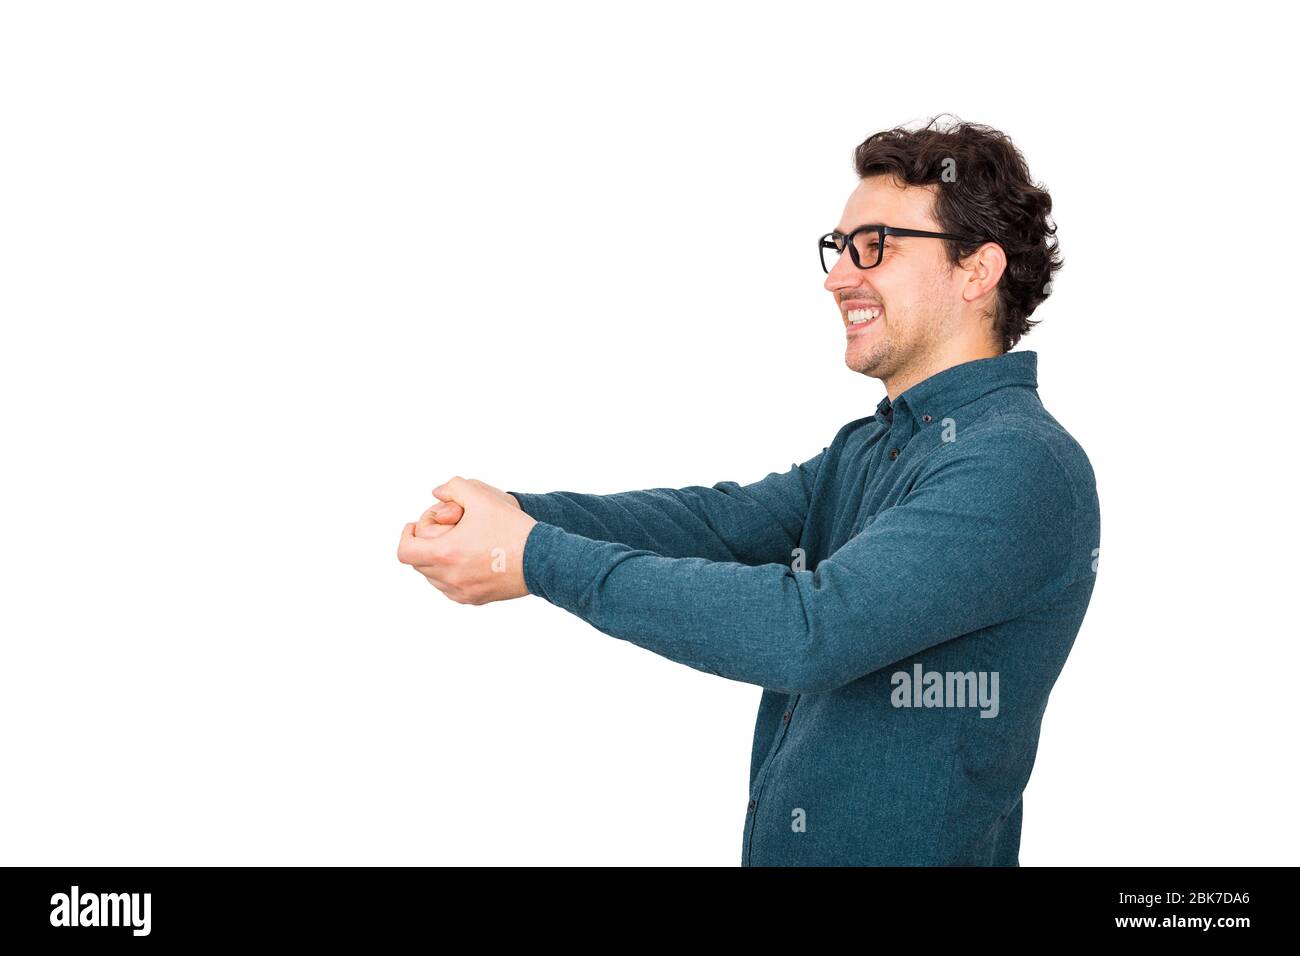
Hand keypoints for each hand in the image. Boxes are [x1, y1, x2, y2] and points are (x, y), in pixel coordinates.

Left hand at [397, 477, 535, 604]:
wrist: (542, 559)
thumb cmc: (512, 528)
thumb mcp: (482, 497)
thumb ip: (454, 487)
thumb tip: (438, 493)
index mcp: (445, 553)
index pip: (405, 551)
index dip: (407, 535)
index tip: (416, 526)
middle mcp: (449, 577)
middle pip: (419, 563)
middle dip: (425, 544)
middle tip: (444, 530)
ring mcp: (462, 592)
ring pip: (434, 578)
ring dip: (437, 560)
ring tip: (457, 544)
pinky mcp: (475, 599)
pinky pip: (451, 589)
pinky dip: (451, 575)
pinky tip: (468, 560)